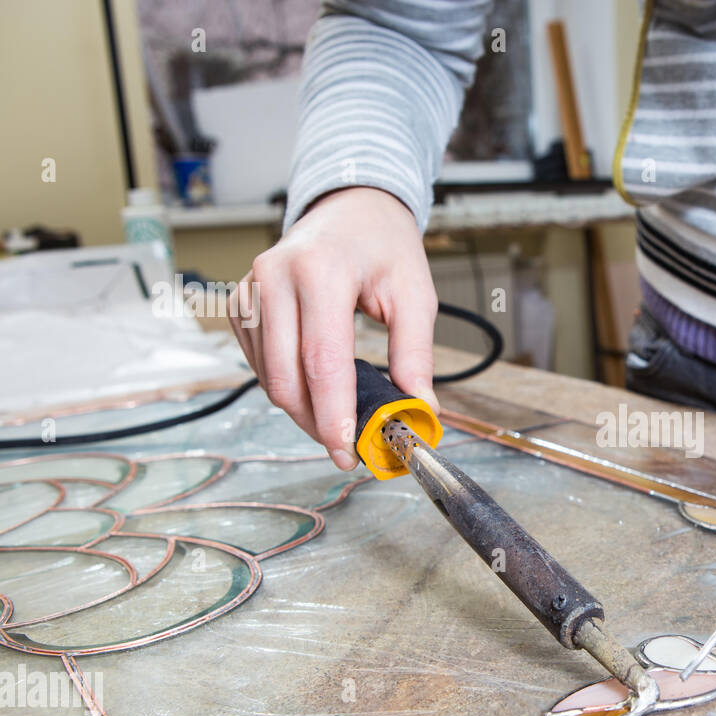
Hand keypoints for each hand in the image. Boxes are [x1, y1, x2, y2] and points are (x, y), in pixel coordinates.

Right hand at [230, 187, 439, 469]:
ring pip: (268, 377)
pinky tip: (313, 388)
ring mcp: (250, 289)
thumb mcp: (414, 294)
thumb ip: (416, 354)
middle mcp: (275, 277)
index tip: (348, 451)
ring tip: (337, 419)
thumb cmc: (383, 247)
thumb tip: (418, 408)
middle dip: (316, 423)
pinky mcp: (240, 303)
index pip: (322, 362)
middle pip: (286, 377)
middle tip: (348, 448)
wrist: (350, 208)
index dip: (334, 415)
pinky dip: (284, 386)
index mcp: (320, 271)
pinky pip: (258, 363)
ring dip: (301, 409)